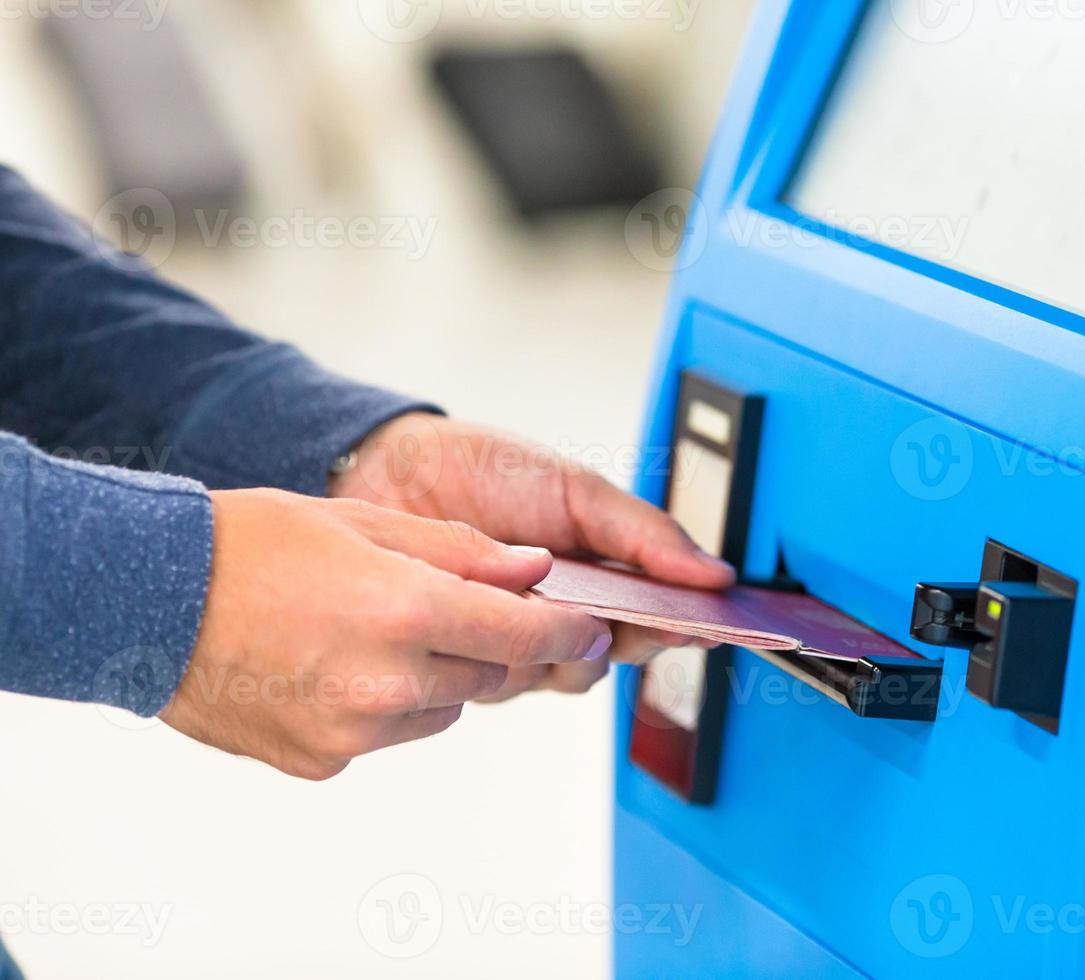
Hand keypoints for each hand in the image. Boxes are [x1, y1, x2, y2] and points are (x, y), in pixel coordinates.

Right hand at [160, 489, 611, 779]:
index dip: (567, 632)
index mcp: (404, 611)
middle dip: (488, 640)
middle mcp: (386, 683)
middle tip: (450, 605)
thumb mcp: (364, 522)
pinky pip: (387, 736)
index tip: (592, 630)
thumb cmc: (247, 545)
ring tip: (372, 628)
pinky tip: (335, 663)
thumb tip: (534, 571)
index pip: (525, 634)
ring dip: (434, 674)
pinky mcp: (322, 763)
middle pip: (489, 673)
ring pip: (442, 708)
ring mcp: (352, 733)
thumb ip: (462, 552)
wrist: (145, 601)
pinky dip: (384, 705)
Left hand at [327, 413, 733, 697]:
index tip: (703, 623)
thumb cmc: (485, 471)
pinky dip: (500, 645)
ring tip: (536, 592)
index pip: (658, 619)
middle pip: (613, 657)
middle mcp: (563, 617)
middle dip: (617, 636)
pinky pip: (499, 678)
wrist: (392, 469)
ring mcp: (515, 640)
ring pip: (561, 675)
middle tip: (610, 606)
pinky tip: (490, 606)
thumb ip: (645, 534)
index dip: (684, 626)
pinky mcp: (466, 658)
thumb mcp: (579, 490)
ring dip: (555, 640)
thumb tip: (714, 573)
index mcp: (602, 577)